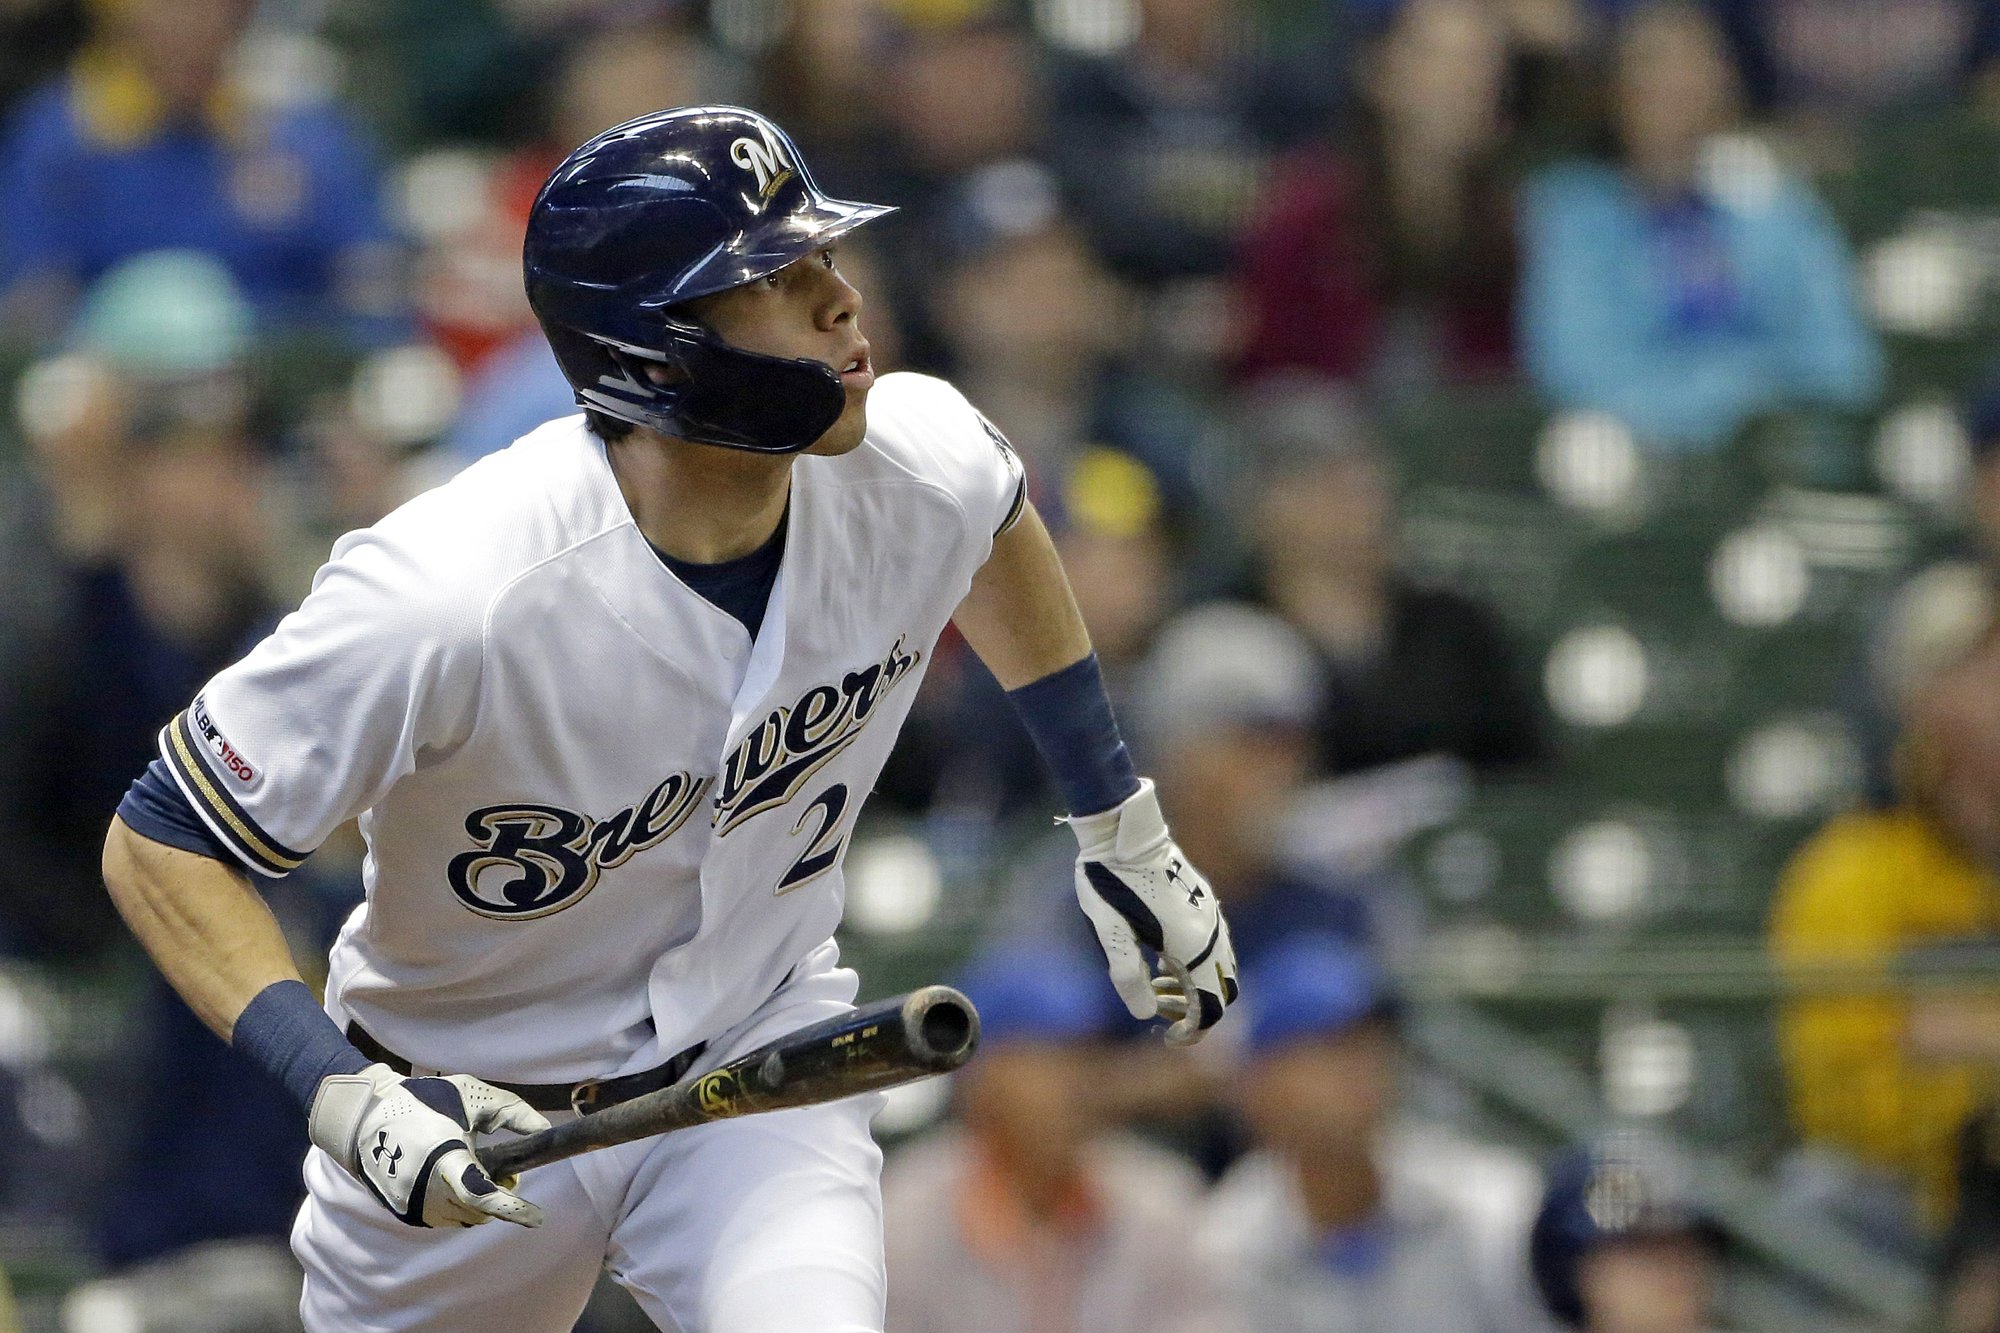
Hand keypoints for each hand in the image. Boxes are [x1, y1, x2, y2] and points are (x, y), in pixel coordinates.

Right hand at [308, 1064, 550, 1227]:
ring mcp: (412, 1205)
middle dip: (500, 1198)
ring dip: (480, 1202)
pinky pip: (445, 1216)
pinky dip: (460, 1204)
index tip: (537, 1217)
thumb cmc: (423, 1102)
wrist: (365, 1116)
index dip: (511, 1207)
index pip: (481, 1194)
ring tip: (478, 1170)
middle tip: (508, 1175)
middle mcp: (426, 1191)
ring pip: (463, 1217)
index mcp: (444, 1159)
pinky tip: (457, 1179)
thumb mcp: (471, 1096)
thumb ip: (512, 1111)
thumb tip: (544, 1131)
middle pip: (479, 1211)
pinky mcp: (404, 1212)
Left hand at [1068, 779, 1238, 1044]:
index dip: (1194, 1031)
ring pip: (1219, 969)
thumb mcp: (1111, 933)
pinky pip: (1214, 948)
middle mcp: (1212, 933)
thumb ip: (1128, 976)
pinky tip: (1161, 962)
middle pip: (1222, 991)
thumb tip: (1145, 1014)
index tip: (1167, 1038)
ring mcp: (1211, 916)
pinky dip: (1195, 966)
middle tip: (1161, 1014)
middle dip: (1197, 1011)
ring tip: (1156, 988)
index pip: (1210, 1006)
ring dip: (1195, 988)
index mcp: (1192, 945)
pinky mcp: (1205, 904)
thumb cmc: (1110, 882)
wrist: (1124, 832)